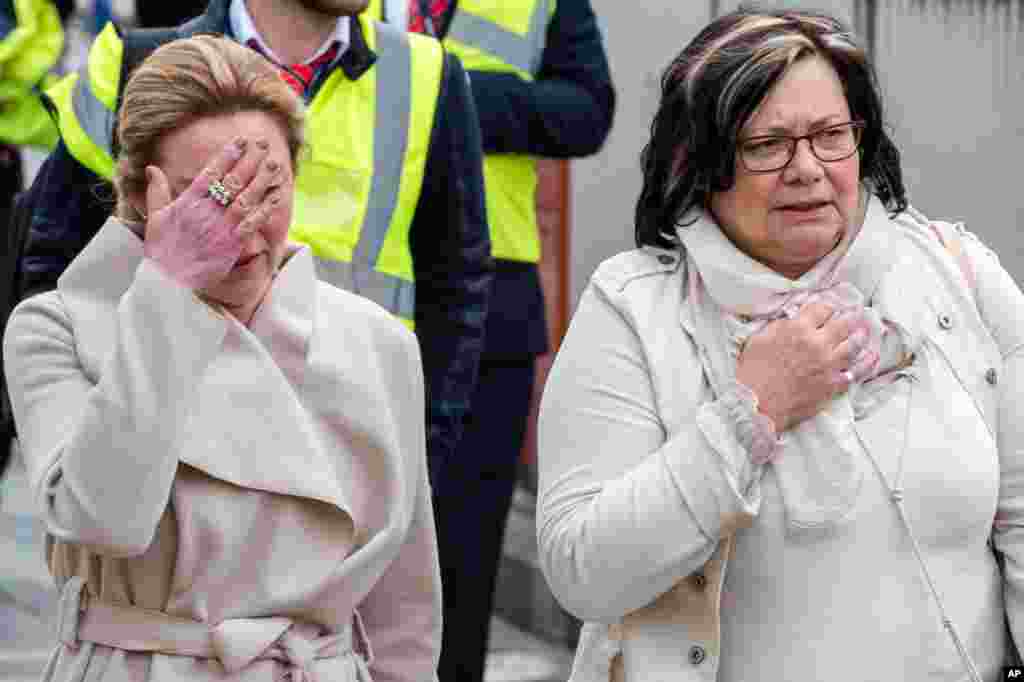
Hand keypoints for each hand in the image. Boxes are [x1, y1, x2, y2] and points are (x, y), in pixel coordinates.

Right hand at [142, 136, 280, 290]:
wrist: (168, 282)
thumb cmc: (162, 249)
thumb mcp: (154, 219)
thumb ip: (156, 192)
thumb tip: (152, 168)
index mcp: (187, 203)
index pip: (210, 174)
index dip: (227, 156)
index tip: (240, 141)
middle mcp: (205, 213)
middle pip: (231, 182)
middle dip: (249, 161)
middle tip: (263, 144)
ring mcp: (219, 228)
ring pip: (244, 199)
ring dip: (260, 180)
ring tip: (274, 164)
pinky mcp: (231, 244)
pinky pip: (251, 223)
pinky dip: (265, 209)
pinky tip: (277, 196)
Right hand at [735, 302, 878, 431]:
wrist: (756, 403)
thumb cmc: (753, 372)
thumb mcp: (759, 339)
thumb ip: (780, 327)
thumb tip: (793, 321)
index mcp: (799, 329)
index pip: (822, 309)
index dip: (826, 307)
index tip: (828, 308)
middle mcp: (818, 344)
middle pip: (843, 324)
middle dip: (849, 317)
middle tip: (854, 314)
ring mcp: (828, 365)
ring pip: (853, 345)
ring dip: (859, 337)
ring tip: (863, 332)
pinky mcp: (832, 385)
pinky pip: (854, 373)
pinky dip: (864, 365)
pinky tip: (870, 358)